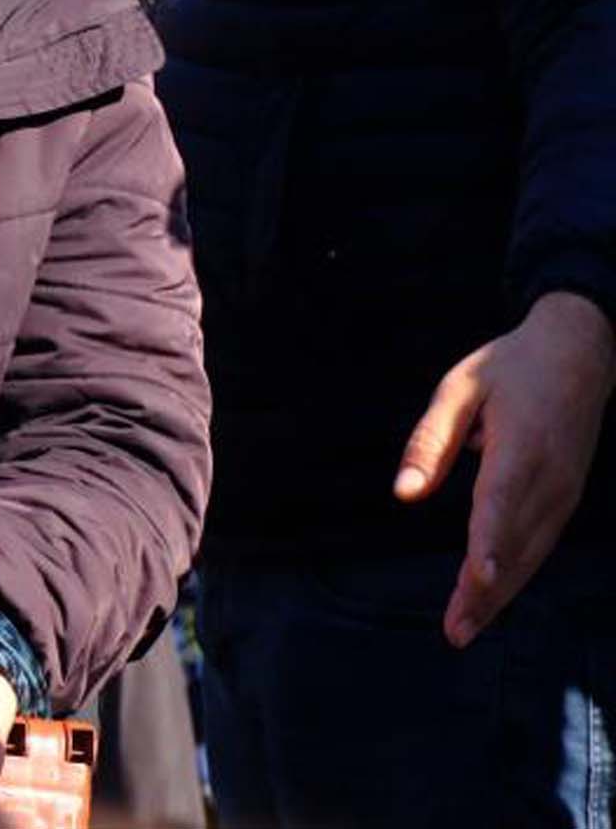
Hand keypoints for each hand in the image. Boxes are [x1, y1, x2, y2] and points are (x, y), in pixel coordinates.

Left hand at [394, 290, 615, 645]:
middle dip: (485, 592)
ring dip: (500, 593)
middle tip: (455, 632)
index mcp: (521, 447)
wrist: (580, 351)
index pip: (500, 504)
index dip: (488, 545)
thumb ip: (430, 441)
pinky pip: (540, 542)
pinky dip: (517, 572)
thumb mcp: (459, 388)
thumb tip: (405, 493)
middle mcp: (549, 477)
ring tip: (467, 628)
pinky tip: (494, 595)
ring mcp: (564, 490)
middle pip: (514, 543)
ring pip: (530, 552)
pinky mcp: (567, 494)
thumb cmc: (510, 366)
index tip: (475, 580)